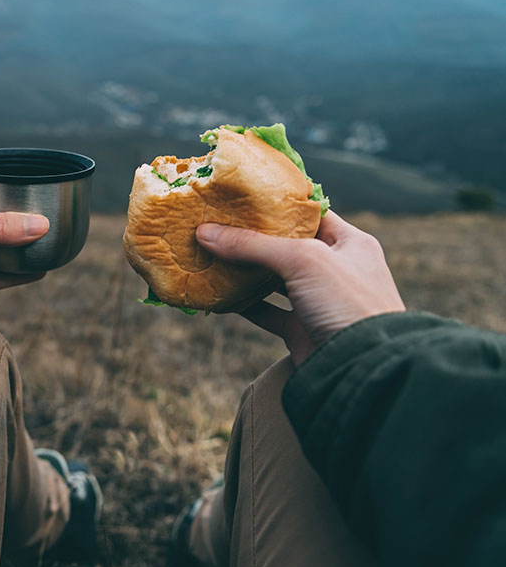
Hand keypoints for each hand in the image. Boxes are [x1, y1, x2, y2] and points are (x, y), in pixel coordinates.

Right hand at [196, 211, 404, 365]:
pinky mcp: (302, 329)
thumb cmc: (346, 302)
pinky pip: (268, 311)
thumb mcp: (302, 261)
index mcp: (350, 243)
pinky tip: (220, 295)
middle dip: (254, 238)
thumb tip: (205, 233)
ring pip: (275, 279)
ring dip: (245, 271)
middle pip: (288, 246)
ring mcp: (318, 301)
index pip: (311, 214)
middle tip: (219, 224)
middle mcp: (335, 270)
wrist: (362, 368)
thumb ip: (253, 245)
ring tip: (214, 255)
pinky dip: (245, 304)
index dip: (279, 205)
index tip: (244, 198)